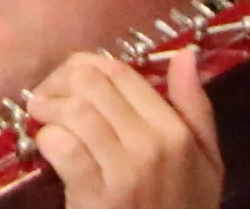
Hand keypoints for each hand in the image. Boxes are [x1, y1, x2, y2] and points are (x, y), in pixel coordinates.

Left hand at [29, 47, 219, 208]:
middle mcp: (153, 145)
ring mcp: (126, 171)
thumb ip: (195, 108)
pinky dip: (46, 141)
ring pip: (74, 110)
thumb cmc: (181, 202)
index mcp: (176, 131)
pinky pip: (61, 146)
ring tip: (44, 120)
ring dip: (48, 111)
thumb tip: (186, 55)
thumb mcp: (204, 159)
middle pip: (89, 82)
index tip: (71, 83)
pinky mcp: (97, 194)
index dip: (84, 67)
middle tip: (49, 99)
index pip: (118, 71)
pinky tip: (49, 150)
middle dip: (58, 84)